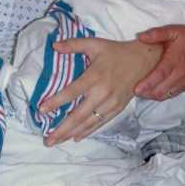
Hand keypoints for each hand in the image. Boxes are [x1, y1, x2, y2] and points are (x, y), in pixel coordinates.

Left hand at [40, 37, 161, 145]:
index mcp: (95, 76)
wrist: (143, 61)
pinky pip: (100, 123)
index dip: (56, 101)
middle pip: (78, 115)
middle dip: (61, 129)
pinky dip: (87, 132)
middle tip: (47, 140)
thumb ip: (74, 45)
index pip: (72, 92)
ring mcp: (111, 103)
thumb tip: (54, 46)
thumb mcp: (95, 44)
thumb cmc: (116, 52)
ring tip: (56, 141)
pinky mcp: (117, 109)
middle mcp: (102, 93)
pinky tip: (75, 138)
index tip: (42, 109)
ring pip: (88, 123)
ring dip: (71, 134)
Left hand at [134, 23, 184, 99]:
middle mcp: (179, 74)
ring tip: (142, 93)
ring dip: (153, 96)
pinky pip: (172, 95)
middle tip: (135, 90)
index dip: (147, 84)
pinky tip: (154, 92)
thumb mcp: (173, 31)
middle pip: (160, 90)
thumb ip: (156, 34)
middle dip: (146, 93)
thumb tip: (140, 37)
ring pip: (166, 95)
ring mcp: (183, 82)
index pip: (159, 75)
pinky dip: (162, 96)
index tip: (136, 89)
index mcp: (174, 61)